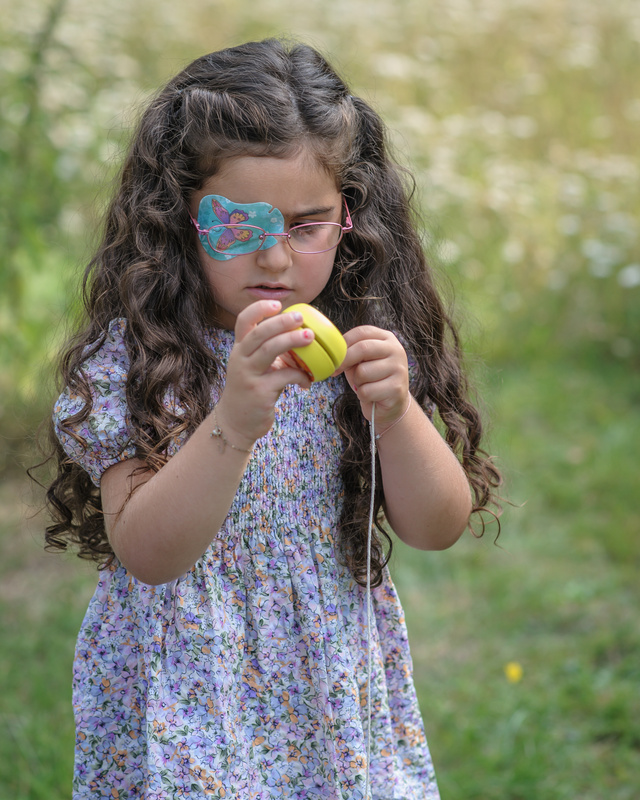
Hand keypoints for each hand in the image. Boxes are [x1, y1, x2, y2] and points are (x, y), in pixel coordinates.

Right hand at [215, 301, 313, 446]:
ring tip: (310, 337)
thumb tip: (301, 338)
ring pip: (269, 350)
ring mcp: (248, 375)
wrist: (236, 423)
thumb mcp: (256, 368)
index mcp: (240, 349)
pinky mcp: (259, 392)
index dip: (260, 309)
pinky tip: (308, 381)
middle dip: (281, 321)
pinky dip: (300, 376)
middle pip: (259, 332)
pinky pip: (284, 376)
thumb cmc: (251, 391)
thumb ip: (272, 354)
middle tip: (301, 317)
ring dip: (291, 341)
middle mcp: (240, 359)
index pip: (243, 321)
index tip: (278, 304)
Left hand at [336, 326, 409, 429]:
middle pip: (363, 348)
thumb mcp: (360, 361)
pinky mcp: (397, 389)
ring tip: (365, 385)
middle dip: (344, 361)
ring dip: (356, 382)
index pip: (362, 332)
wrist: (392, 404)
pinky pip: (366, 391)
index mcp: (387, 339)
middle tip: (335, 371)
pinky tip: (371, 396)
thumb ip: (351, 353)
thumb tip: (334, 354)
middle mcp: (396, 350)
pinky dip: (362, 396)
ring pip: (362, 372)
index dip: (344, 343)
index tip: (333, 355)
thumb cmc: (372, 379)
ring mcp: (399, 369)